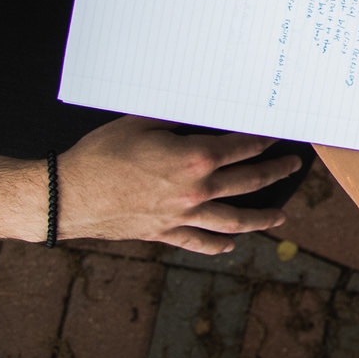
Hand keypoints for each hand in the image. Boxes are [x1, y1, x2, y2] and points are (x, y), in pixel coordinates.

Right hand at [56, 116, 297, 253]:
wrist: (66, 196)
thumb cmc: (101, 154)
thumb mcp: (141, 123)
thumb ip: (178, 119)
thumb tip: (202, 112)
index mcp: (194, 158)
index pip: (242, 147)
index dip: (264, 139)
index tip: (280, 135)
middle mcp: (195, 190)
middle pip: (249, 182)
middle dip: (275, 173)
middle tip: (292, 168)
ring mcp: (182, 216)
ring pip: (234, 220)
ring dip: (261, 219)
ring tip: (281, 217)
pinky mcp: (164, 233)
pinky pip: (200, 243)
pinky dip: (219, 245)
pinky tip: (232, 245)